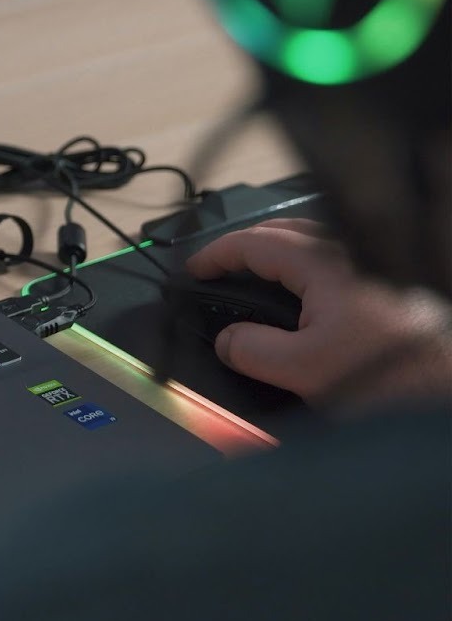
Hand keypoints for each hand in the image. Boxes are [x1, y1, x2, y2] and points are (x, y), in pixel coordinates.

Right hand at [187, 218, 451, 412]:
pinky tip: (302, 294)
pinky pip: (333, 258)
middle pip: (282, 230)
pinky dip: (303, 265)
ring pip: (311, 241)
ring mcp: (373, 265)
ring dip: (275, 252)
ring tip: (254, 277)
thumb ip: (251, 350)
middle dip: (243, 246)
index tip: (193, 269)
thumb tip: (227, 339)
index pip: (254, 243)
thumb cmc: (391, 377)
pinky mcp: (389, 283)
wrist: (446, 390)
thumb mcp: (303, 370)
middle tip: (218, 268)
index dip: (215, 254)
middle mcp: (350, 253)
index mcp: (324, 263)